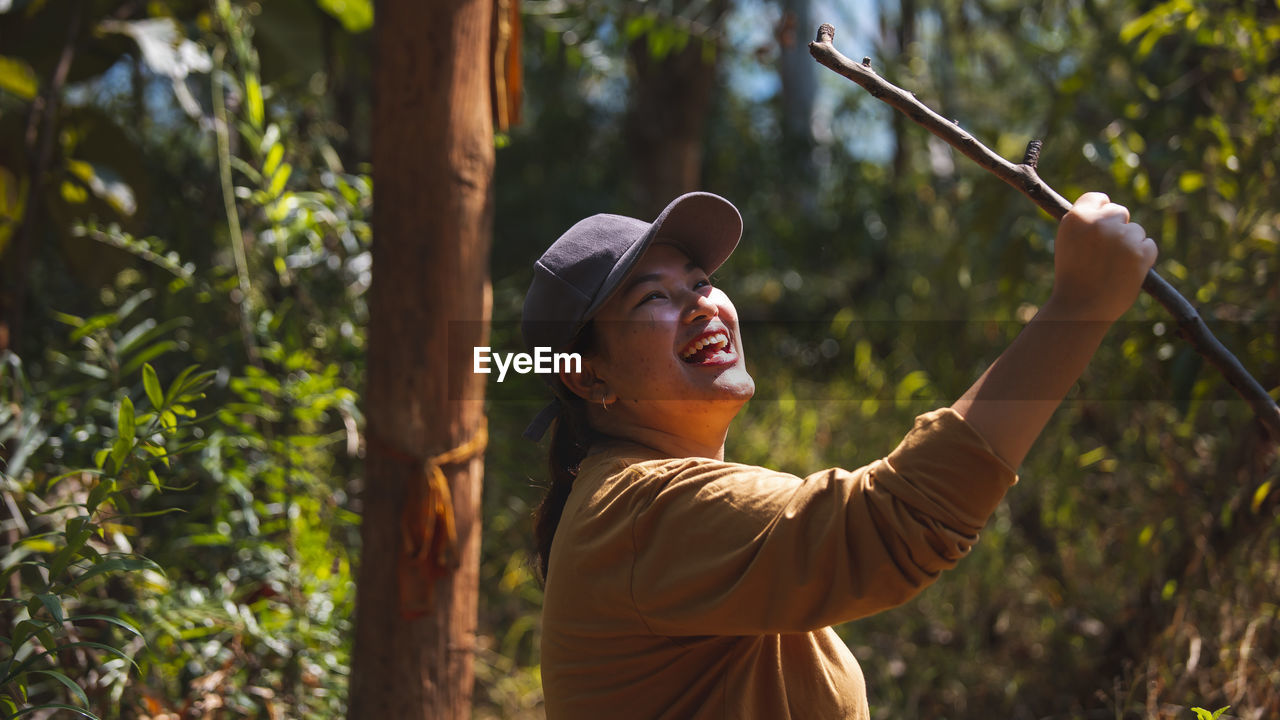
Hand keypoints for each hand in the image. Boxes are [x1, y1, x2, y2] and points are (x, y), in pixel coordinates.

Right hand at [1048, 192, 1157, 321]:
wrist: (1080, 309)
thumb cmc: (1072, 279)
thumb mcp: (1067, 244)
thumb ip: (1085, 225)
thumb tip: (1108, 211)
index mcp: (1077, 218)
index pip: (1097, 198)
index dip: (1101, 211)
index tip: (1102, 223)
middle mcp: (1100, 222)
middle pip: (1119, 212)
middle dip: (1118, 228)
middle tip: (1108, 252)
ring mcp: (1122, 236)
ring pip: (1136, 230)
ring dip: (1131, 245)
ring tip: (1114, 268)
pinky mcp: (1141, 251)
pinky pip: (1149, 246)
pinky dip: (1143, 258)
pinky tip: (1127, 272)